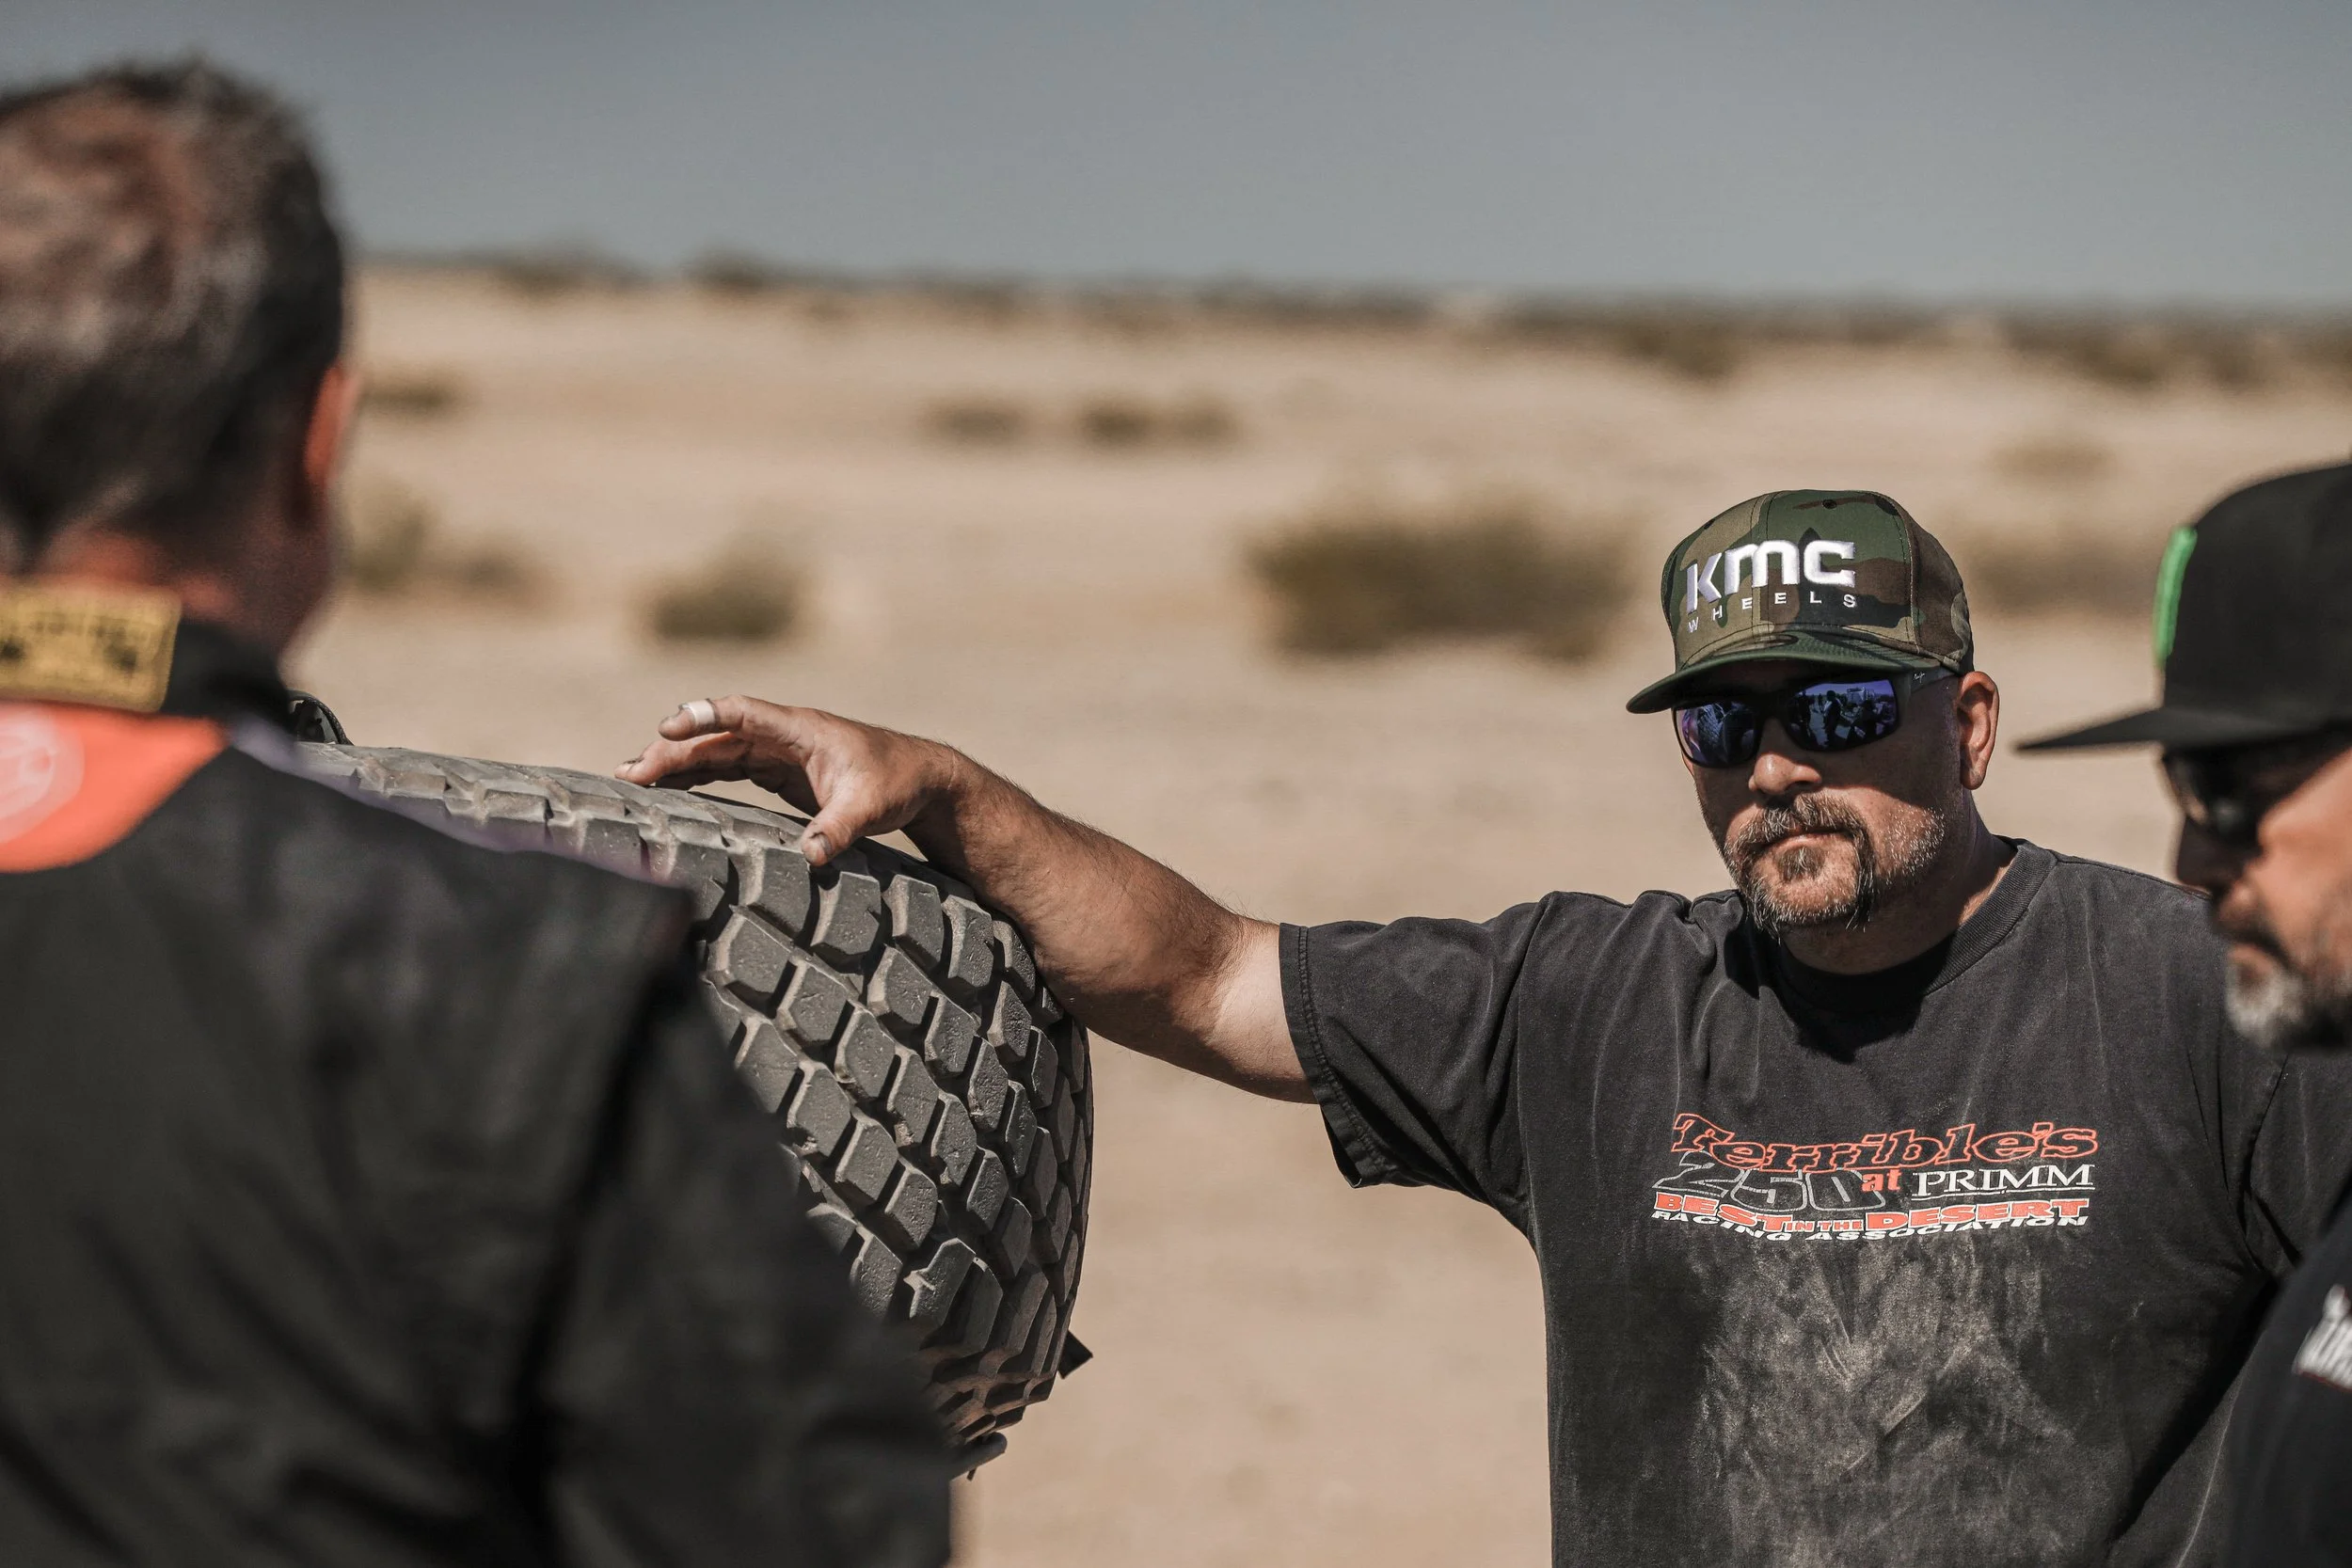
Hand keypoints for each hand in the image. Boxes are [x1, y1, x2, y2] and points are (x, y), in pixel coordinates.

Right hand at [617, 697, 954, 865]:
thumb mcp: (871, 807)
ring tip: (632, 780)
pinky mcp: (780, 773)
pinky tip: (668, 791)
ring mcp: (779, 753)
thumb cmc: (898, 783)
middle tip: (631, 773)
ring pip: (718, 751)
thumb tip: (811, 857)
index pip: (742, 713)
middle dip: (673, 751)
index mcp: (802, 730)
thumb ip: (839, 828)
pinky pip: (730, 768)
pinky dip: (698, 777)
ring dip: (677, 763)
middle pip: (717, 735)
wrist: (922, 781)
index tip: (669, 728)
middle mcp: (783, 735)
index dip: (704, 717)